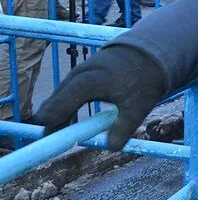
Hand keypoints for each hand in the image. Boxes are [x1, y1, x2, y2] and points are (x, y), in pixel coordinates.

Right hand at [30, 45, 167, 149]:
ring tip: (54, 132)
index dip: (51, 120)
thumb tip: (112, 148)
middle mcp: (80, 74)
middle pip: (56, 100)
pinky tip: (64, 119)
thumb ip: (124, 127)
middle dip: (49, 120)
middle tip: (48, 139)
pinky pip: (67, 90)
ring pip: (60, 94)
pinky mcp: (82, 71)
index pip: (61, 103)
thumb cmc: (144, 80)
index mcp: (91, 82)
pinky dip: (63, 104)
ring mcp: (79, 71)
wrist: (149, 52)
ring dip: (55, 113)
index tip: (45, 136)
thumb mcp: (138, 106)